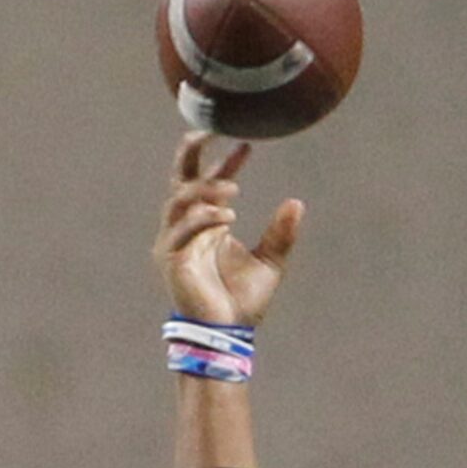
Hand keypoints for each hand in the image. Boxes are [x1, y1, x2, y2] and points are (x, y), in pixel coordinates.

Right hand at [155, 130, 302, 326]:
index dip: (223, 159)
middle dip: (191, 150)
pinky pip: (181, 228)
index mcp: (205, 224)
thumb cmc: (242, 302)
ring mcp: (174, 242)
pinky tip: (227, 215)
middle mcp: (185, 228)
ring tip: (234, 188)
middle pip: (179, 177)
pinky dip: (203, 217)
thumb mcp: (270, 262)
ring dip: (205, 188)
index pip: (205, 180)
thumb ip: (281, 234)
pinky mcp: (170, 260)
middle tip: (213, 132)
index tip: (247, 145)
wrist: (226, 335)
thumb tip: (296, 202)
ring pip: (180, 199)